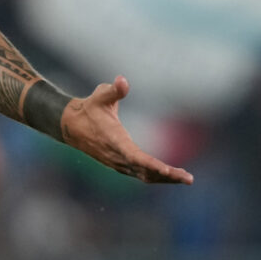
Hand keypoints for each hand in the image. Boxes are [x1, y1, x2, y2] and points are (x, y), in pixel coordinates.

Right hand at [61, 76, 193, 184]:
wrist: (72, 126)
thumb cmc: (90, 108)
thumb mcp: (100, 95)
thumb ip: (113, 90)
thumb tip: (122, 80)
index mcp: (114, 141)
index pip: (136, 157)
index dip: (152, 165)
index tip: (168, 171)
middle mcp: (117, 156)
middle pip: (145, 171)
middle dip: (167, 176)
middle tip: (188, 179)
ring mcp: (118, 163)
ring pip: (144, 176)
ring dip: (165, 179)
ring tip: (185, 178)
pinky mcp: (120, 165)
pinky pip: (141, 174)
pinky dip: (156, 177)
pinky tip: (171, 176)